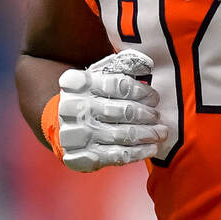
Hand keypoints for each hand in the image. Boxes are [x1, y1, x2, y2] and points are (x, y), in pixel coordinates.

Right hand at [56, 49, 166, 171]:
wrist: (60, 125)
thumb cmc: (87, 97)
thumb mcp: (97, 75)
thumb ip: (121, 66)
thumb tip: (146, 64)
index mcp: (78, 83)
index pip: (118, 85)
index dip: (141, 92)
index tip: (153, 97)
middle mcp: (75, 107)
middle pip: (123, 111)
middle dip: (146, 115)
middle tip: (157, 116)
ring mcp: (78, 133)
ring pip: (122, 134)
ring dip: (147, 134)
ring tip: (160, 132)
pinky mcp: (82, 155)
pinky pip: (117, 155)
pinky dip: (138, 152)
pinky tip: (151, 147)